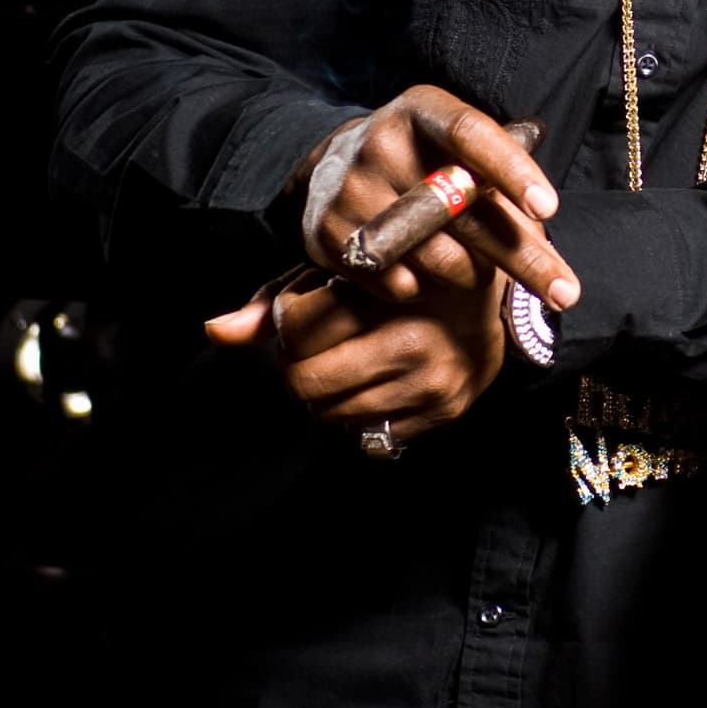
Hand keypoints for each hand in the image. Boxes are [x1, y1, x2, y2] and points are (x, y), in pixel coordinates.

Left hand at [207, 263, 511, 448]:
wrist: (492, 298)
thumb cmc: (404, 274)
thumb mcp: (344, 271)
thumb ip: (276, 300)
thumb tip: (214, 332)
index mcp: (386, 290)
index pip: (294, 327)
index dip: (289, 320)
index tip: (306, 309)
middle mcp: (412, 341)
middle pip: (305, 380)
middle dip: (297, 365)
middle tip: (315, 346)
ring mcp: (431, 382)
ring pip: (331, 413)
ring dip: (324, 394)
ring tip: (344, 362)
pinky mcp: (444, 412)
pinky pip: (368, 436)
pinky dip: (357, 416)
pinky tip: (372, 385)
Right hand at [296, 87, 579, 311]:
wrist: (335, 170)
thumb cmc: (421, 160)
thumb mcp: (454, 146)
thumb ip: (498, 169)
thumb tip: (542, 212)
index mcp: (422, 111)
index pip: (471, 135)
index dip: (511, 171)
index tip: (549, 209)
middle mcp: (381, 143)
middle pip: (460, 209)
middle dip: (522, 257)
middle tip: (566, 292)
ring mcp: (350, 189)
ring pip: (434, 255)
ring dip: (471, 274)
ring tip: (478, 273)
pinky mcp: (327, 234)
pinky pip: (397, 281)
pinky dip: (423, 287)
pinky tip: (423, 273)